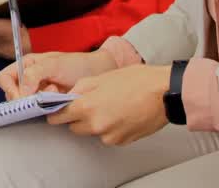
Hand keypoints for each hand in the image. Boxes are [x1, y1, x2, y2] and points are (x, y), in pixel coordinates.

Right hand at [0, 50, 116, 99]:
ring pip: (26, 106)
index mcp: (26, 65)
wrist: (98, 74)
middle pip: (12, 95)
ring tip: (56, 94)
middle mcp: (28, 80)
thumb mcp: (55, 64)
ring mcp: (37, 94)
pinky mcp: (47, 105)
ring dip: (40, 103)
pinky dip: (48, 109)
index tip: (23, 97)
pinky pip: (39, 112)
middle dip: (28, 97)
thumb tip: (22, 92)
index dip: (10, 89)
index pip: (4, 78)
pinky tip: (60, 100)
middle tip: (45, 94)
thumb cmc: (77, 64)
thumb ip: (35, 74)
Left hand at [47, 64, 170, 145]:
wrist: (164, 93)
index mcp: (88, 106)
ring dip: (96, 123)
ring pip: (92, 132)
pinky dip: (110, 128)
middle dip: (77, 117)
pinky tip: (122, 114)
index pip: (59, 117)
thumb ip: (81, 88)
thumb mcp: (102, 77)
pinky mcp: (122, 142)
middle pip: (74, 127)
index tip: (54, 111)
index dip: (55, 113)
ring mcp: (110, 136)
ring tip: (112, 106)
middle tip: (90, 103)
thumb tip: (70, 96)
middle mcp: (96, 125)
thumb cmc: (137, 80)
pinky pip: (108, 136)